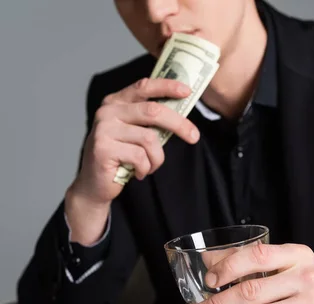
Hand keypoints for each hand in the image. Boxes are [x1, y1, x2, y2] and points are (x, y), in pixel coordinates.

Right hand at [65, 78, 199, 244]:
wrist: (96, 185)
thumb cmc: (121, 156)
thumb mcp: (136, 133)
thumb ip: (151, 120)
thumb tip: (182, 112)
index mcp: (116, 102)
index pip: (144, 87)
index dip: (167, 86)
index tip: (187, 91)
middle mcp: (108, 111)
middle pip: (153, 111)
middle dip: (178, 124)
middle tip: (194, 137)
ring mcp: (104, 129)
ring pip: (149, 138)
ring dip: (157, 157)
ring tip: (151, 165)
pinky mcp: (103, 148)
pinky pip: (140, 157)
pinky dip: (146, 168)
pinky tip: (138, 172)